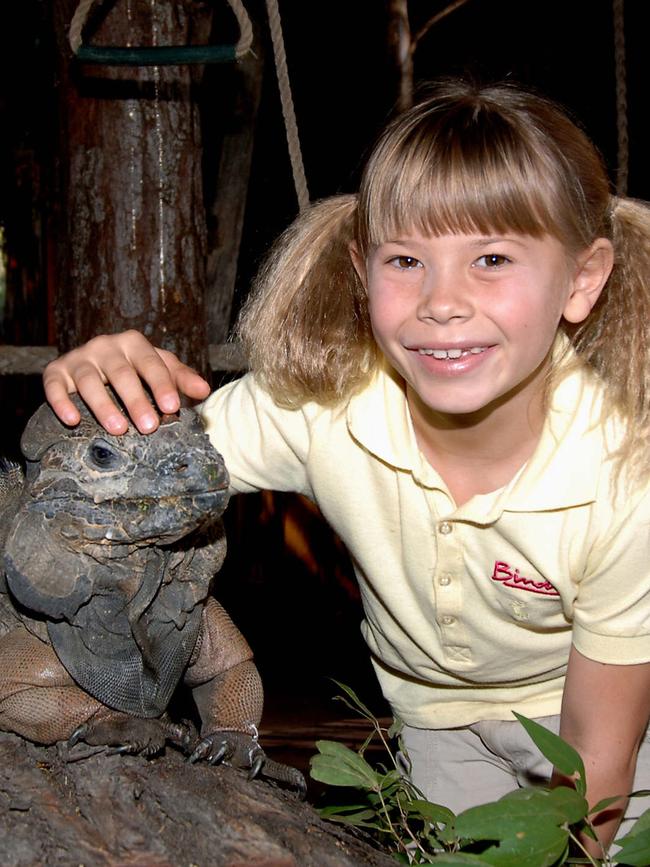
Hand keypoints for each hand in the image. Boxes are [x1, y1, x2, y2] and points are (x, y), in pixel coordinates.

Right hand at [43, 330, 210, 434]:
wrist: (95, 364)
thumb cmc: (135, 370)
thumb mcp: (160, 369)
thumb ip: (181, 379)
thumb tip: (204, 390)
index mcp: (134, 343)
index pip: (151, 363)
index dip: (162, 385)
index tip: (172, 407)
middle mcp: (105, 346)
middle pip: (121, 373)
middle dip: (136, 400)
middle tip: (149, 427)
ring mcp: (79, 358)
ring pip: (89, 381)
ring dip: (103, 405)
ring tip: (118, 429)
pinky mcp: (57, 371)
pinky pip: (54, 385)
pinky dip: (61, 402)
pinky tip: (72, 420)